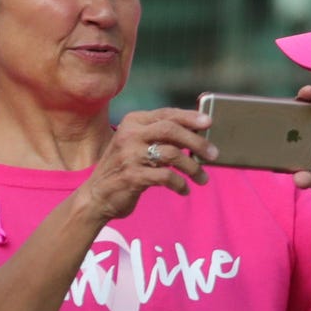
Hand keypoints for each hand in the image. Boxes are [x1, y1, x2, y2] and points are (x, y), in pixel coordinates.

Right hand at [77, 109, 214, 222]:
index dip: (190, 117)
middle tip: (214, 154)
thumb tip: (198, 135)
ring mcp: (129, 155)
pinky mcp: (132, 176)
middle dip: (197, 141)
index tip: (209, 122)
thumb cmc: (125, 168)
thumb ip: (160, 137)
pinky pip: (166, 177)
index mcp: (133, 122)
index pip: (166, 114)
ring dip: (193, 168)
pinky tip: (184, 190)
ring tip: (202, 179)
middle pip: (171, 130)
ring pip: (172, 154)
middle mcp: (130, 135)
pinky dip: (180, 184)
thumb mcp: (137, 145)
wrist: (96, 196)